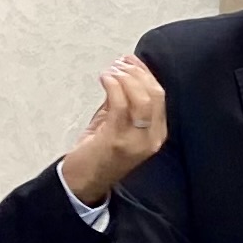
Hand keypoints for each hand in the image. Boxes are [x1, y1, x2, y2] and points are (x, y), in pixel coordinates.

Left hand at [60, 57, 168, 207]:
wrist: (83, 181)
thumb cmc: (99, 151)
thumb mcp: (118, 121)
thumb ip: (125, 99)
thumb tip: (125, 68)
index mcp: (157, 133)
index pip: (160, 96)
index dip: (146, 73)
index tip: (130, 60)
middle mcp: (151, 138)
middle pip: (155, 94)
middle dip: (137, 72)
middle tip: (119, 63)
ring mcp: (136, 141)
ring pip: (141, 98)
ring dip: (125, 78)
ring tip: (111, 70)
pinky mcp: (117, 140)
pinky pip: (120, 104)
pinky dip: (114, 86)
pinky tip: (105, 78)